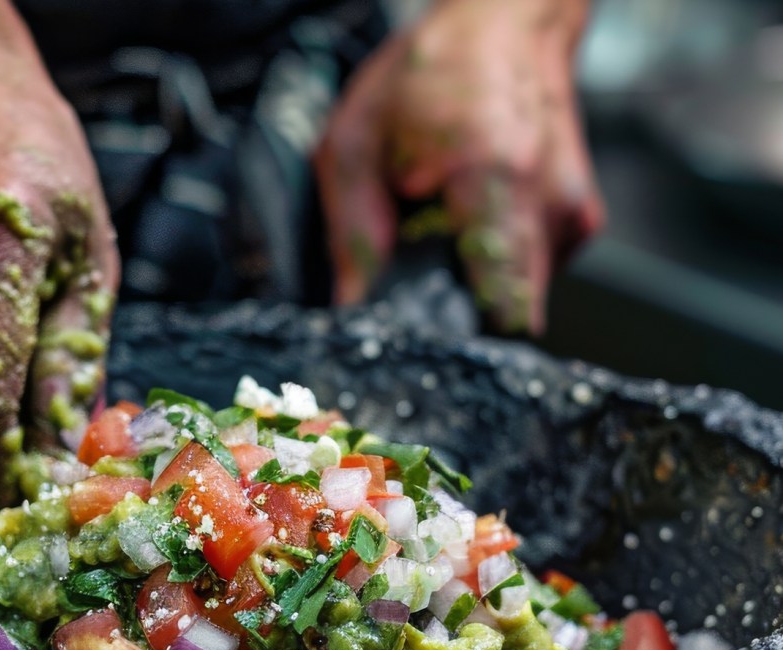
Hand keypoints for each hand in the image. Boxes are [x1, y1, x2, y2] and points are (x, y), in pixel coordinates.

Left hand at [314, 0, 602, 332]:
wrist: (505, 24)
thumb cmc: (429, 75)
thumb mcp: (355, 144)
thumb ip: (352, 231)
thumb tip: (352, 306)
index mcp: (490, 174)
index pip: (492, 298)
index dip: (453, 332)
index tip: (422, 335)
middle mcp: (546, 198)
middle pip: (505, 312)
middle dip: (457, 312)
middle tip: (422, 278)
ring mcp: (572, 212)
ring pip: (517, 298)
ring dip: (475, 282)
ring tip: (447, 230)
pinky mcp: (580, 221)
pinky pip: (531, 273)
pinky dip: (496, 263)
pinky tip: (475, 222)